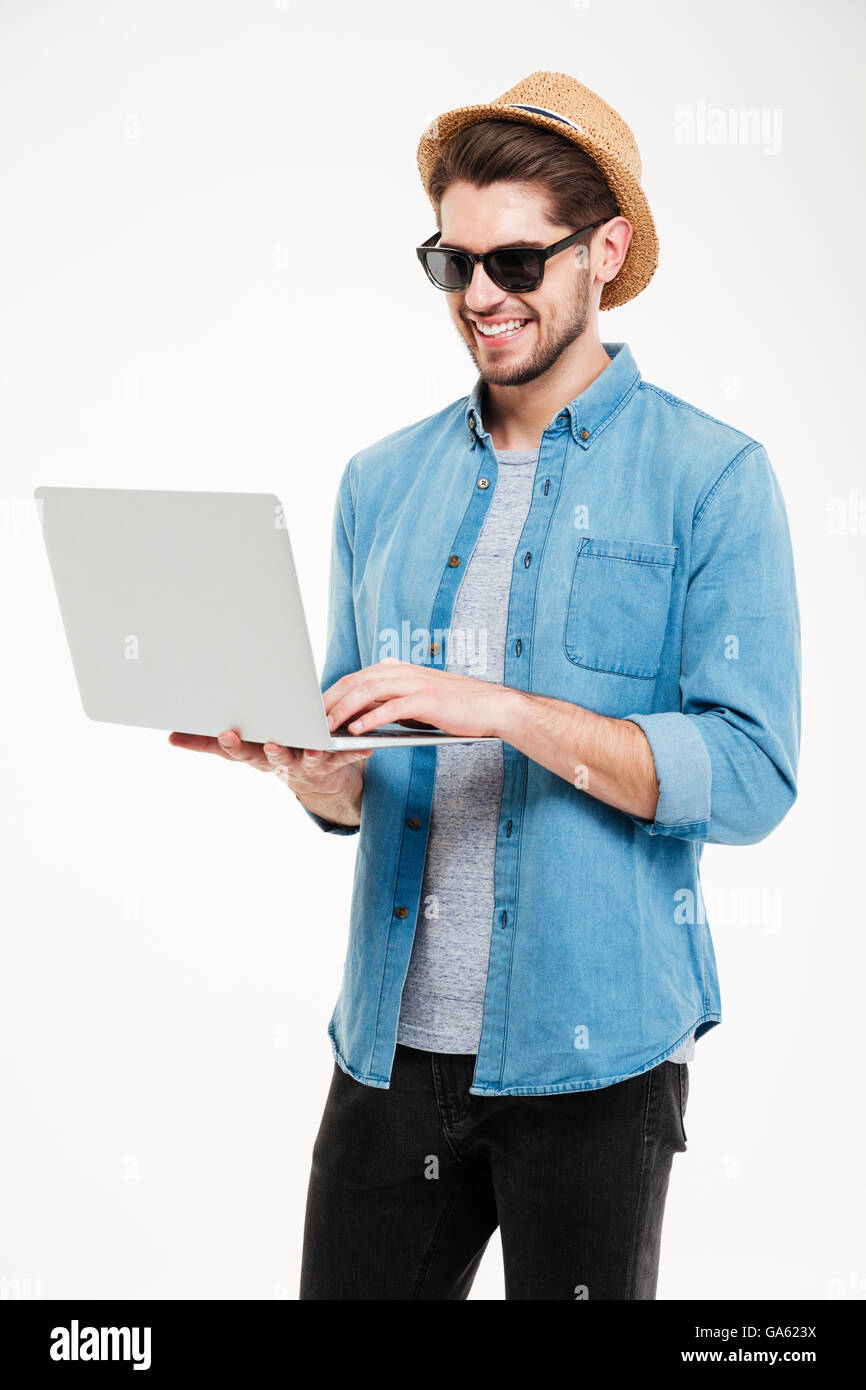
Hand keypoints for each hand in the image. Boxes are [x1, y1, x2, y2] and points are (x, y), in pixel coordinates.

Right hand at [168, 728, 371, 797]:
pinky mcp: (332, 763)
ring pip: (309, 758)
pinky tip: (365, 746)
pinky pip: (344, 756)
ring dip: (313, 753)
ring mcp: (306, 764)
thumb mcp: (239, 749)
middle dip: (272, 751)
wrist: (313, 779)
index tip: (226, 733)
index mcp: (256, 754)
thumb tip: (170, 738)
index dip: (232, 745)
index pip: (238, 751)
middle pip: (274, 757)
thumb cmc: (270, 752)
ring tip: (317, 746)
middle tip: (272, 744)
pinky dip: (354, 751)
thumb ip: (205, 743)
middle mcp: (280, 761)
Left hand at [323, 659, 507, 738]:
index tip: (312, 711)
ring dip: (344, 709)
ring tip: (326, 726)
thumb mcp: (414, 702)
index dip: (331, 693)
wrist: (490, 707)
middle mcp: (402, 671)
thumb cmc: (453, 708)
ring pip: (368, 691)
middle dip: (329, 700)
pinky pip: (391, 707)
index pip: (355, 678)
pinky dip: (370, 718)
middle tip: (310, 720)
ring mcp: (414, 683)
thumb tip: (357, 718)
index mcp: (397, 669)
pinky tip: (356, 730)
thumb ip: (387, 703)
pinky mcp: (426, 699)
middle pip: (355, 681)